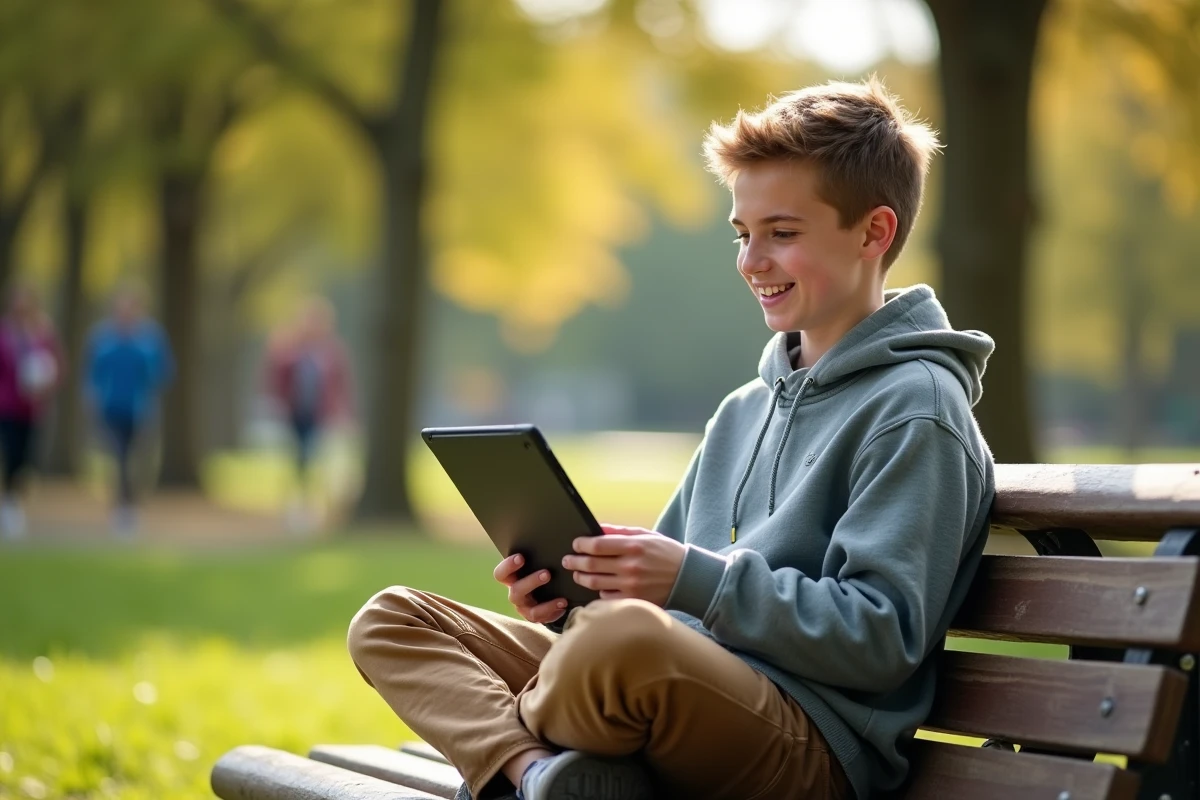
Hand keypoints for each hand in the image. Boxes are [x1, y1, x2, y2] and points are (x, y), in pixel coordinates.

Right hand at [493, 553, 567, 624]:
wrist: (546, 589)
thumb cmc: (539, 568)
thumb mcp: (536, 562)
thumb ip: (538, 556)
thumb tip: (551, 540)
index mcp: (511, 578)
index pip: (501, 574)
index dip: (508, 566)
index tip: (521, 557)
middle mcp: (515, 593)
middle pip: (516, 590)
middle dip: (531, 582)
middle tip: (547, 573)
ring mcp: (524, 608)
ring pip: (530, 609)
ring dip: (546, 604)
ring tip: (561, 598)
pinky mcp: (534, 617)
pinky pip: (543, 618)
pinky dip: (554, 611)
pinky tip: (564, 604)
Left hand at [562, 524, 685, 606]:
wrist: (688, 578)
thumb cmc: (666, 553)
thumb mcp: (646, 535)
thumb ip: (620, 532)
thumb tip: (597, 528)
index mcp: (633, 546)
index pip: (597, 545)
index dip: (581, 545)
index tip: (576, 544)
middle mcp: (630, 566)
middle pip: (591, 564)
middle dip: (575, 561)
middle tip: (568, 560)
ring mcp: (631, 586)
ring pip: (595, 582)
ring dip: (581, 577)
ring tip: (577, 574)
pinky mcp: (633, 601)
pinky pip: (606, 597)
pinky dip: (598, 591)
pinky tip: (597, 586)